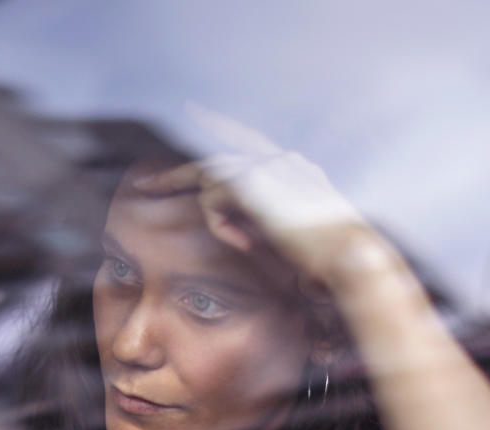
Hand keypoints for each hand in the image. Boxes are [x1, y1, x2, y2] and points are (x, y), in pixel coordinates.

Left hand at [133, 104, 404, 296]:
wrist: (346, 254)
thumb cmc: (326, 255)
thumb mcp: (290, 231)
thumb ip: (261, 217)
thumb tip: (228, 219)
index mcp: (293, 166)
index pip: (246, 142)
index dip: (218, 128)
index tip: (194, 113)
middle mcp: (279, 158)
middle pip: (212, 160)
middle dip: (175, 175)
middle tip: (143, 186)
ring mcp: (266, 163)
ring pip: (209, 180)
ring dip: (212, 215)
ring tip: (232, 240)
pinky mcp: (251, 179)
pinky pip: (211, 203)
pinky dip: (221, 227)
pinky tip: (243, 243)